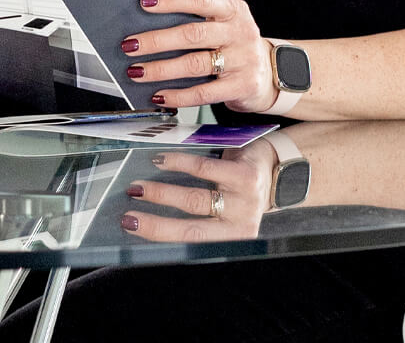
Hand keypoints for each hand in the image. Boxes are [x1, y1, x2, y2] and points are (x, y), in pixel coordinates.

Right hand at [120, 141, 277, 242]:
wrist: (276, 169)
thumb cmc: (238, 193)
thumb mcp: (221, 213)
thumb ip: (194, 216)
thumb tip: (147, 212)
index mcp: (231, 241)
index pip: (190, 245)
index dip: (158, 237)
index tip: (131, 228)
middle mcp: (240, 228)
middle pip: (190, 230)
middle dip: (155, 224)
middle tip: (128, 215)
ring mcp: (244, 204)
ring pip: (194, 200)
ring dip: (161, 193)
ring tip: (138, 188)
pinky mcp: (246, 177)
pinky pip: (206, 169)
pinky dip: (179, 164)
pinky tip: (163, 161)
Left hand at [124, 0, 277, 111]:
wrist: (275, 72)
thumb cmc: (236, 44)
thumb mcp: (224, 23)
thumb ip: (196, 19)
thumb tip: (148, 23)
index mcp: (233, 9)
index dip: (172, 0)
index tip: (145, 3)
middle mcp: (240, 31)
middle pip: (193, 34)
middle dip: (157, 40)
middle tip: (130, 45)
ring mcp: (244, 59)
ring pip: (195, 64)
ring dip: (161, 69)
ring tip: (137, 71)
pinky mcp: (243, 85)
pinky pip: (204, 92)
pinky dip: (178, 96)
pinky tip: (159, 95)